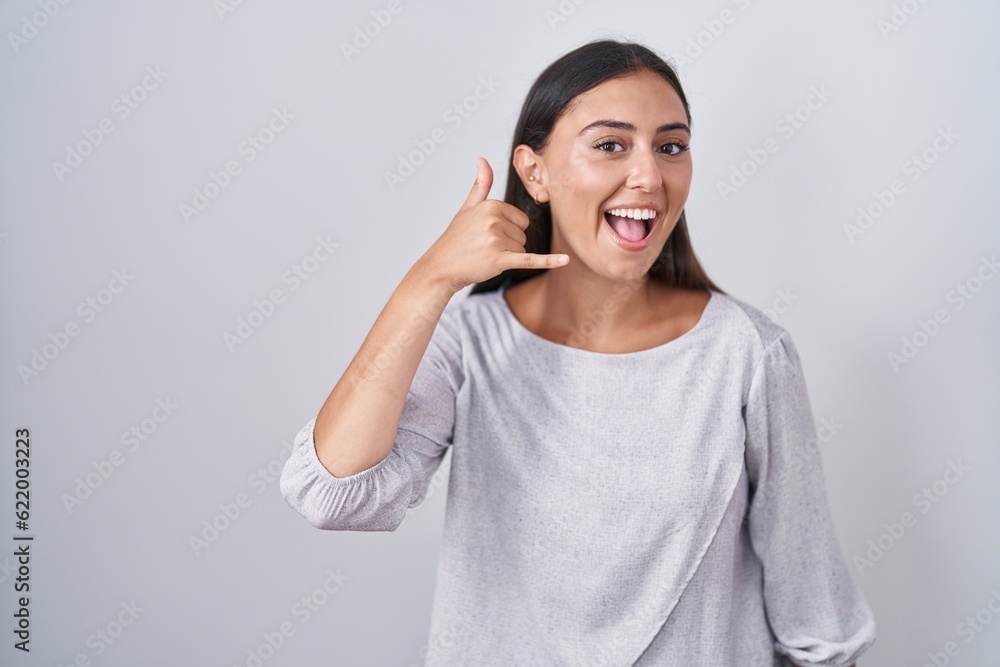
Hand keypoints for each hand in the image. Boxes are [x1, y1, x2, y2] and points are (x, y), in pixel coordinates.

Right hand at [417, 157, 568, 292]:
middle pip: (522, 233)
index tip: (485, 234)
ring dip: (507, 255)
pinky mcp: (500, 260)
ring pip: (522, 248)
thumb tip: (482, 159)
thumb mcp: (467, 208)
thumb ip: (481, 185)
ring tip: (484, 255)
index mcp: (491, 205)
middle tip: (483, 247)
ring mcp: (497, 240)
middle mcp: (494, 220)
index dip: (506, 229)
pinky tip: (565, 260)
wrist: (441, 267)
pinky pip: (530, 259)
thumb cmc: (456, 239)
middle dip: (507, 243)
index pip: (520, 219)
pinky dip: (548, 261)